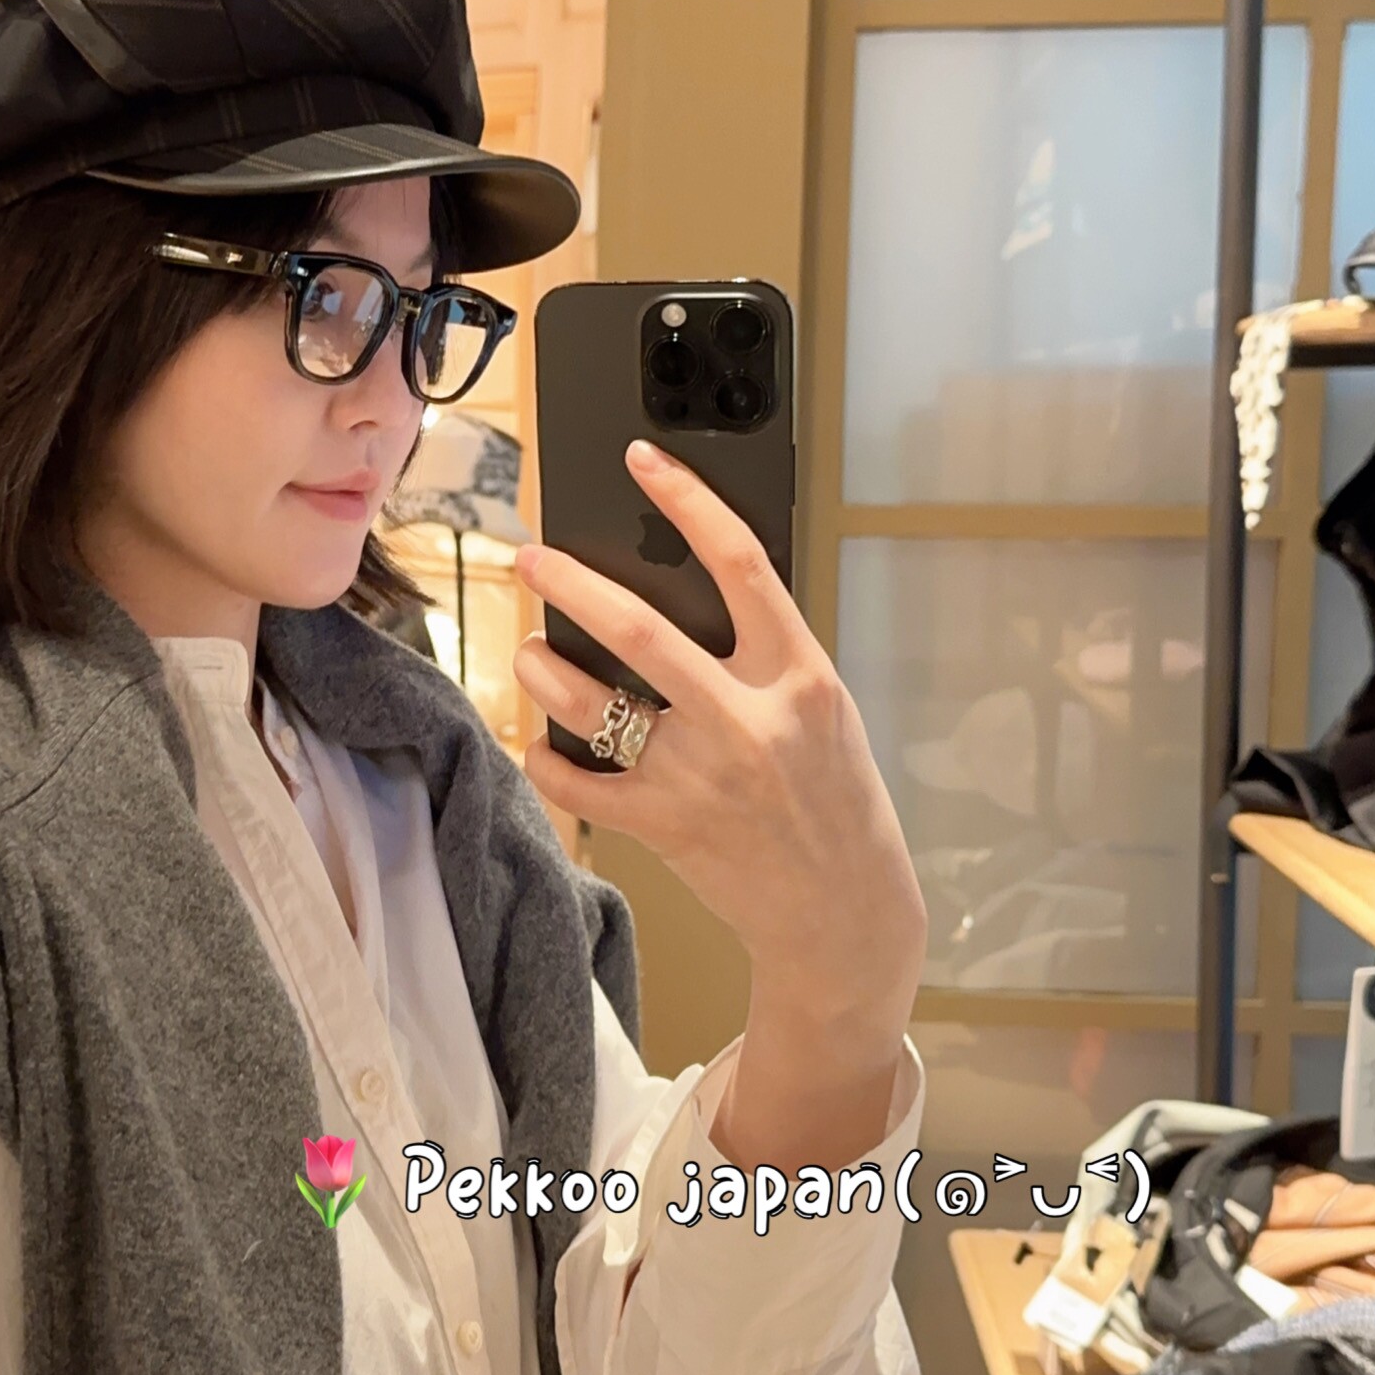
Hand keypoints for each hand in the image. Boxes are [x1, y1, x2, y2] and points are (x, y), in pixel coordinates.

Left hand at [513, 441, 925, 1169]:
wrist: (845, 913)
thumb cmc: (835, 802)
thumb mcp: (821, 714)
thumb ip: (762, 660)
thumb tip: (678, 600)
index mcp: (800, 675)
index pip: (740, 562)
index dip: (687, 500)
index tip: (643, 461)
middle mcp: (750, 718)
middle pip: (640, 628)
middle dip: (572, 584)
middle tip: (532, 557)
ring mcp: (703, 775)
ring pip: (594, 704)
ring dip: (545, 672)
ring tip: (529, 652)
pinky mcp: (667, 826)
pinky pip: (580, 783)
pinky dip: (547, 759)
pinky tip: (539, 744)